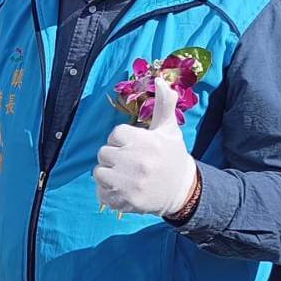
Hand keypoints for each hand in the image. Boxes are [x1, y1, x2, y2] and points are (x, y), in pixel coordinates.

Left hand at [94, 79, 196, 216]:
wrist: (182, 190)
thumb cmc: (172, 156)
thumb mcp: (169, 129)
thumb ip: (163, 104)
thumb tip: (159, 79)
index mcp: (145, 142)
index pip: (115, 134)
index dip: (122, 140)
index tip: (135, 146)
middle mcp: (136, 162)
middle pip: (103, 153)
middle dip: (114, 156)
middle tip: (130, 162)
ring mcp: (130, 183)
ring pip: (99, 173)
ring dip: (108, 175)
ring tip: (125, 176)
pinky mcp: (125, 201)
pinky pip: (101, 193)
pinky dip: (108, 193)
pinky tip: (123, 190)